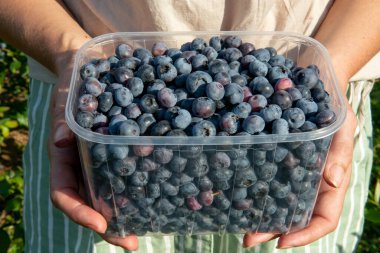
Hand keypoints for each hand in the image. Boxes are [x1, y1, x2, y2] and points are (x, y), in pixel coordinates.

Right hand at [47, 49, 138, 249]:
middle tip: (134, 242)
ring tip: (154, 225)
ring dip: (132, 211)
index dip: (79, 213)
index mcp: (66, 160)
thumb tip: (61, 141)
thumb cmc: (73, 87)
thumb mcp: (65, 101)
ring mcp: (105, 161)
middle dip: (112, 226)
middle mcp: (85, 167)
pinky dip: (146, 184)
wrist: (91, 69)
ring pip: (114, 193)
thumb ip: (63, 121)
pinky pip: (133, 171)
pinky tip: (167, 190)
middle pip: (93, 204)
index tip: (100, 225)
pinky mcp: (124, 150)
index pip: (64, 195)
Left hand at [243, 78, 356, 248]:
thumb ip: (340, 153)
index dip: (306, 235)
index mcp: (328, 181)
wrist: (310, 83)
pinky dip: (247, 187)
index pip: (324, 218)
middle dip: (271, 230)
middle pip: (292, 216)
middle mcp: (307, 182)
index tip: (282, 242)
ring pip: (273, 201)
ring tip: (234, 222)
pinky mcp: (271, 156)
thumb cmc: (332, 106)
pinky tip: (228, 191)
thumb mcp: (342, 126)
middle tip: (247, 239)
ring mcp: (287, 171)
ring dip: (255, 214)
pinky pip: (260, 176)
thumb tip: (335, 182)